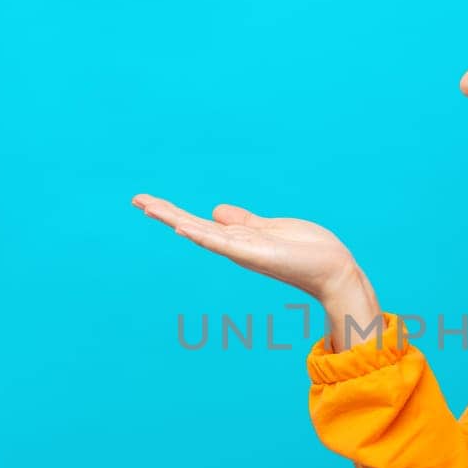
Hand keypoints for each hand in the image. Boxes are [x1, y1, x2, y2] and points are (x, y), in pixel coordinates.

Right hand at [131, 193, 363, 303]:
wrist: (332, 268)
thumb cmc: (307, 250)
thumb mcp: (268, 228)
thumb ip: (242, 221)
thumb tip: (216, 211)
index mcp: (237, 238)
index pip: (197, 222)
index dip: (172, 211)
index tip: (146, 201)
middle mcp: (234, 246)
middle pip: (191, 226)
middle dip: (164, 213)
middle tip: (135, 199)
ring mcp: (242, 251)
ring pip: (200, 232)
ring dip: (173, 219)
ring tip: (148, 206)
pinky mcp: (253, 253)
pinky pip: (222, 242)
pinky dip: (201, 234)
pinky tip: (181, 226)